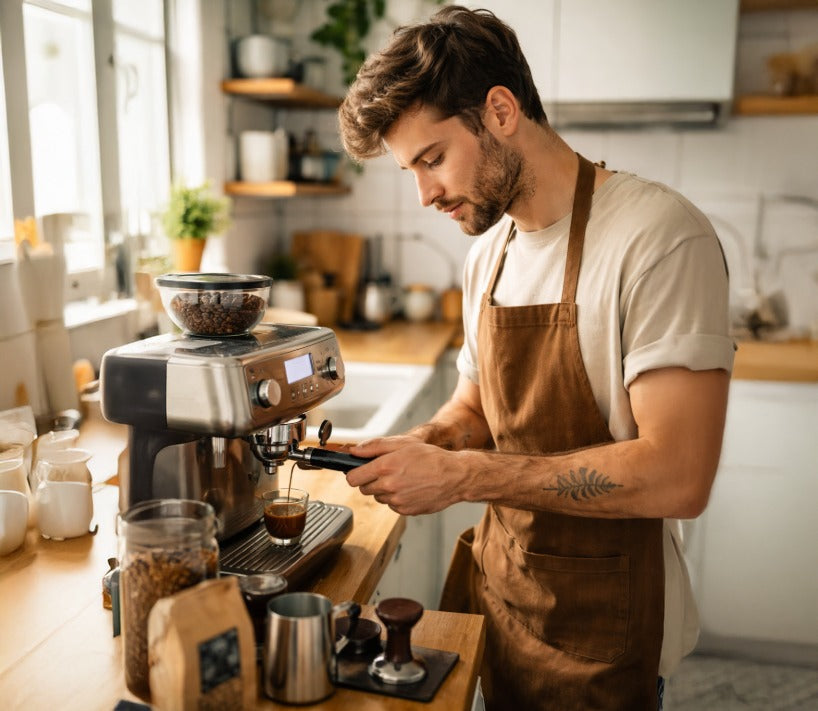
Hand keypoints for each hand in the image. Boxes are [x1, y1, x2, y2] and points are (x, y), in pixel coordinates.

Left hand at [345, 437, 463, 514]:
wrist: (454, 476)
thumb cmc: (430, 457)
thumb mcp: (402, 443)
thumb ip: (374, 446)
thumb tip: (354, 451)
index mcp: (385, 467)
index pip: (352, 478)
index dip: (354, 473)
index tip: (359, 471)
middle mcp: (389, 486)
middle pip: (364, 489)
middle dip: (371, 480)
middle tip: (388, 471)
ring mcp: (397, 501)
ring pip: (379, 497)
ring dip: (385, 489)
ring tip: (403, 478)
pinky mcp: (405, 511)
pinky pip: (392, 505)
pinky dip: (397, 498)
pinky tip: (410, 488)